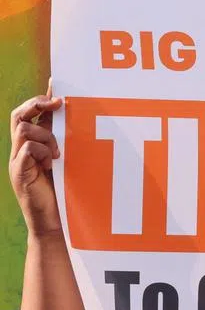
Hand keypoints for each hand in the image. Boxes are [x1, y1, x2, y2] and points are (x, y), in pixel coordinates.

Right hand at [9, 91, 62, 237]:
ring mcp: (17, 161)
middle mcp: (20, 150)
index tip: (58, 85)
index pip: (30, 114)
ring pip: (23, 129)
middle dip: (36, 104)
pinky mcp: (19, 173)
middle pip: (19, 115)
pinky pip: (25, 149)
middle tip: (57, 103)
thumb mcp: (67, 163)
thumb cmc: (64, 194)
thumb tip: (81, 121)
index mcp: (31, 145)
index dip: (40, 98)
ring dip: (45, 135)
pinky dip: (41, 151)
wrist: (53, 223)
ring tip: (58, 152)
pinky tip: (52, 163)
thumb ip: (67, 144)